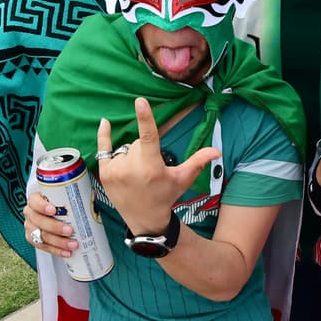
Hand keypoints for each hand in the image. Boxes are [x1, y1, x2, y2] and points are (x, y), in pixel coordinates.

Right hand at [23, 191, 76, 257]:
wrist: (49, 211)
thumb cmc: (58, 202)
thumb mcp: (63, 195)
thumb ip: (75, 193)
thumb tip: (93, 195)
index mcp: (35, 200)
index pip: (34, 201)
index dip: (42, 206)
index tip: (54, 210)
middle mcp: (30, 214)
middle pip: (39, 221)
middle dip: (55, 227)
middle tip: (70, 230)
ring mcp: (31, 228)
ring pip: (41, 236)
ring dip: (58, 242)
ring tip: (73, 244)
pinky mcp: (33, 240)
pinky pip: (43, 247)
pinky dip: (56, 250)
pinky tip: (67, 252)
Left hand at [97, 99, 220, 234]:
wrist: (144, 220)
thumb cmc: (166, 197)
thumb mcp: (183, 179)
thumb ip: (198, 161)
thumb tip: (217, 150)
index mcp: (152, 167)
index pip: (148, 137)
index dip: (145, 117)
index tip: (140, 100)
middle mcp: (131, 168)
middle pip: (139, 143)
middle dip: (145, 150)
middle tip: (149, 171)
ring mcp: (116, 170)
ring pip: (126, 147)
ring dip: (132, 155)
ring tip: (136, 174)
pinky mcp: (105, 173)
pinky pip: (104, 148)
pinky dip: (104, 137)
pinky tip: (105, 122)